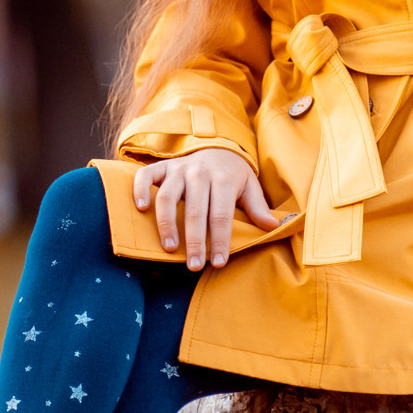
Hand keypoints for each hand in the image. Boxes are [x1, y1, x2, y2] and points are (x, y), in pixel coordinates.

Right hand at [131, 150, 277, 271]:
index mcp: (224, 178)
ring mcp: (178, 169)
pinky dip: (140, 190)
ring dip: (166, 224)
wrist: (216, 146)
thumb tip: (273, 227)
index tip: (219, 262)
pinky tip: (140, 209)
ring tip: (170, 248)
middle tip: (195, 266)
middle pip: (195, 210)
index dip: (220, 240)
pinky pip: (146, 176)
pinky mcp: (162, 166)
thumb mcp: (249, 186)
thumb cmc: (233, 174)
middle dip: (195, 241)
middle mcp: (200, 172)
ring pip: (168, 197)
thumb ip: (257, 207)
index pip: (222, 214)